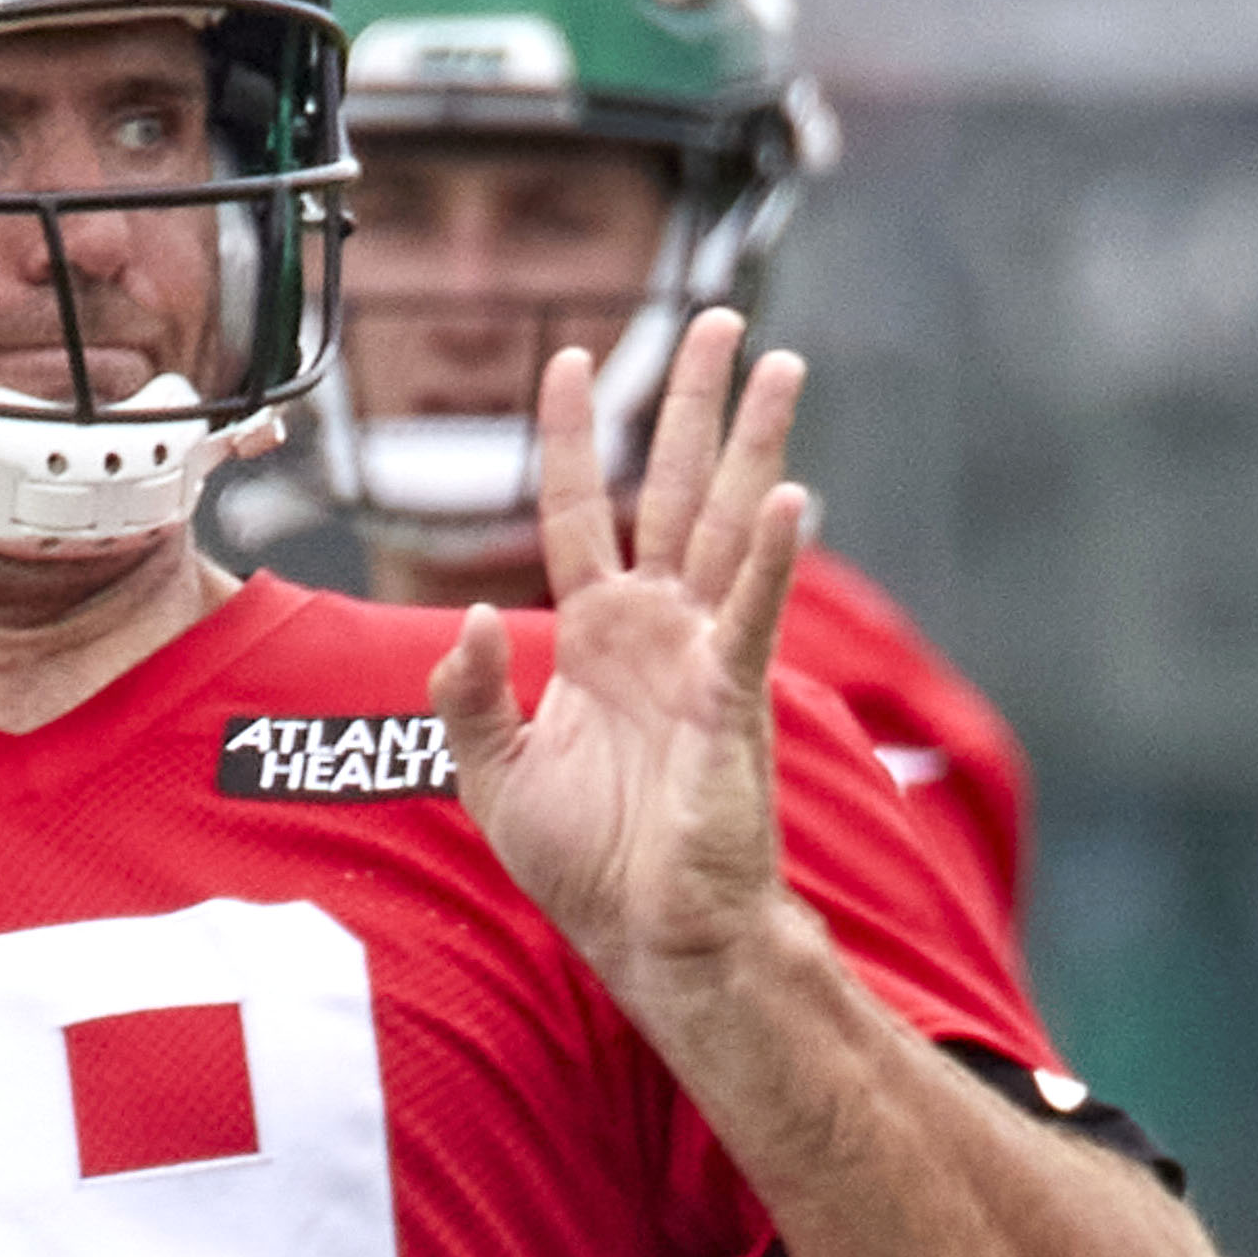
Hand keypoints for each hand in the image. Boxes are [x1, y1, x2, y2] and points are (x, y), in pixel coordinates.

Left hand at [426, 309, 810, 1014]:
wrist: (649, 937)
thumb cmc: (586, 865)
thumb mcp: (492, 773)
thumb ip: (466, 691)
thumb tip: (470, 615)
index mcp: (596, 638)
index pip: (579, 511)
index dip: (573, 438)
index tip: (564, 357)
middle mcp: (656, 629)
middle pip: (672, 488)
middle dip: (690, 403)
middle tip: (714, 319)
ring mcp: (701, 656)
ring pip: (726, 525)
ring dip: (753, 445)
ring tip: (779, 363)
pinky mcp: (732, 699)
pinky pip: (752, 616)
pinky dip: (771, 558)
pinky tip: (792, 496)